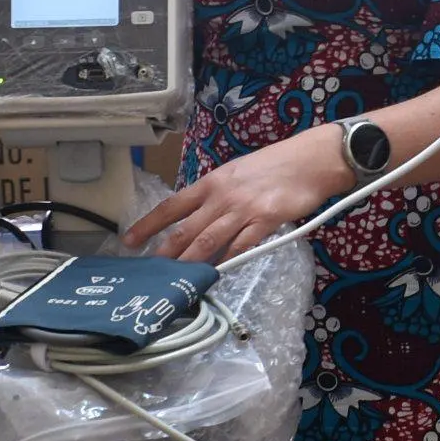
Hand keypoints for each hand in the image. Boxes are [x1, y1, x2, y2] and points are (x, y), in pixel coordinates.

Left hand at [123, 129, 350, 263]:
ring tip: (177, 280)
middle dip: (165, 253)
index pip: (171, 206)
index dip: (148, 225)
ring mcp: (243, 209)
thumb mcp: (236, 174)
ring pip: (209, 241)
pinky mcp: (265, 221)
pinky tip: (218, 273)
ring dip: (190, 263)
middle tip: (149, 272)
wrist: (310, 160)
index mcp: (211, 183)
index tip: (129, 241)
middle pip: (186, 229)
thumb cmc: (274, 165)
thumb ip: (216, 196)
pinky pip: (241, 245)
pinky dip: (228, 261)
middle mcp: (221, 196)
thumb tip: (197, 219)